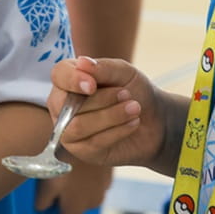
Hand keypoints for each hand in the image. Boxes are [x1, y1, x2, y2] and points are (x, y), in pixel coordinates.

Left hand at [34, 160, 110, 213]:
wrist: (88, 135)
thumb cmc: (62, 160)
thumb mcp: (45, 182)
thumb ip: (43, 201)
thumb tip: (42, 210)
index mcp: (75, 208)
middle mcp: (92, 203)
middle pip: (77, 212)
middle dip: (66, 206)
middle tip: (55, 193)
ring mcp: (103, 188)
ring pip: (87, 196)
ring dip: (77, 192)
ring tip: (66, 175)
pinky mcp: (108, 174)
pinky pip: (94, 183)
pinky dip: (86, 180)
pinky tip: (78, 166)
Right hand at [49, 56, 165, 169]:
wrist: (155, 119)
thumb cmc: (135, 91)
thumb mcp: (124, 72)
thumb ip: (103, 68)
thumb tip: (82, 62)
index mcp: (69, 79)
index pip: (59, 75)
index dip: (72, 80)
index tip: (92, 85)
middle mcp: (63, 105)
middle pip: (67, 104)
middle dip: (101, 100)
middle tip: (127, 94)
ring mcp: (70, 130)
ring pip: (78, 126)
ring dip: (110, 116)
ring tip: (134, 109)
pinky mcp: (83, 151)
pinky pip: (93, 143)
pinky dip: (117, 132)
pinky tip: (133, 123)